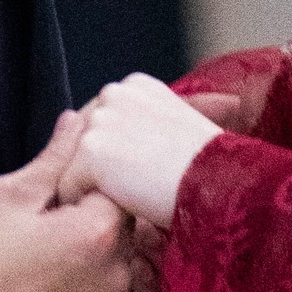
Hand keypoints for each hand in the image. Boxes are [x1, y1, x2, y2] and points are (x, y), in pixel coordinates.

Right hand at [0, 114, 135, 291]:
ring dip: (92, 261)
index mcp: (99, 232)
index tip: (58, 194)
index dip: (88, 185)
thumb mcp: (5, 198)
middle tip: (43, 231)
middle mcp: (117, 274)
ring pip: (116, 268)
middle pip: (123, 230)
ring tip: (42, 267)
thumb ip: (52, 160)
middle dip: (92, 223)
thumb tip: (76, 122)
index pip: (118, 188)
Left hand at [56, 74, 222, 230]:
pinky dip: (89, 206)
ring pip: (73, 167)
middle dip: (99, 169)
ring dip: (95, 188)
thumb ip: (149, 120)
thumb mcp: (182, 127)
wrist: (222, 184)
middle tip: (139, 189)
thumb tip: (141, 116)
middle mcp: (114, 93)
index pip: (102, 125)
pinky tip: (123, 206)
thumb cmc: (212, 166)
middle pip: (82, 143)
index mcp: (136, 84)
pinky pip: (69, 189)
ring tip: (135, 197)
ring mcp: (100, 122)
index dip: (117, 155)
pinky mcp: (91, 152)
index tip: (147, 171)